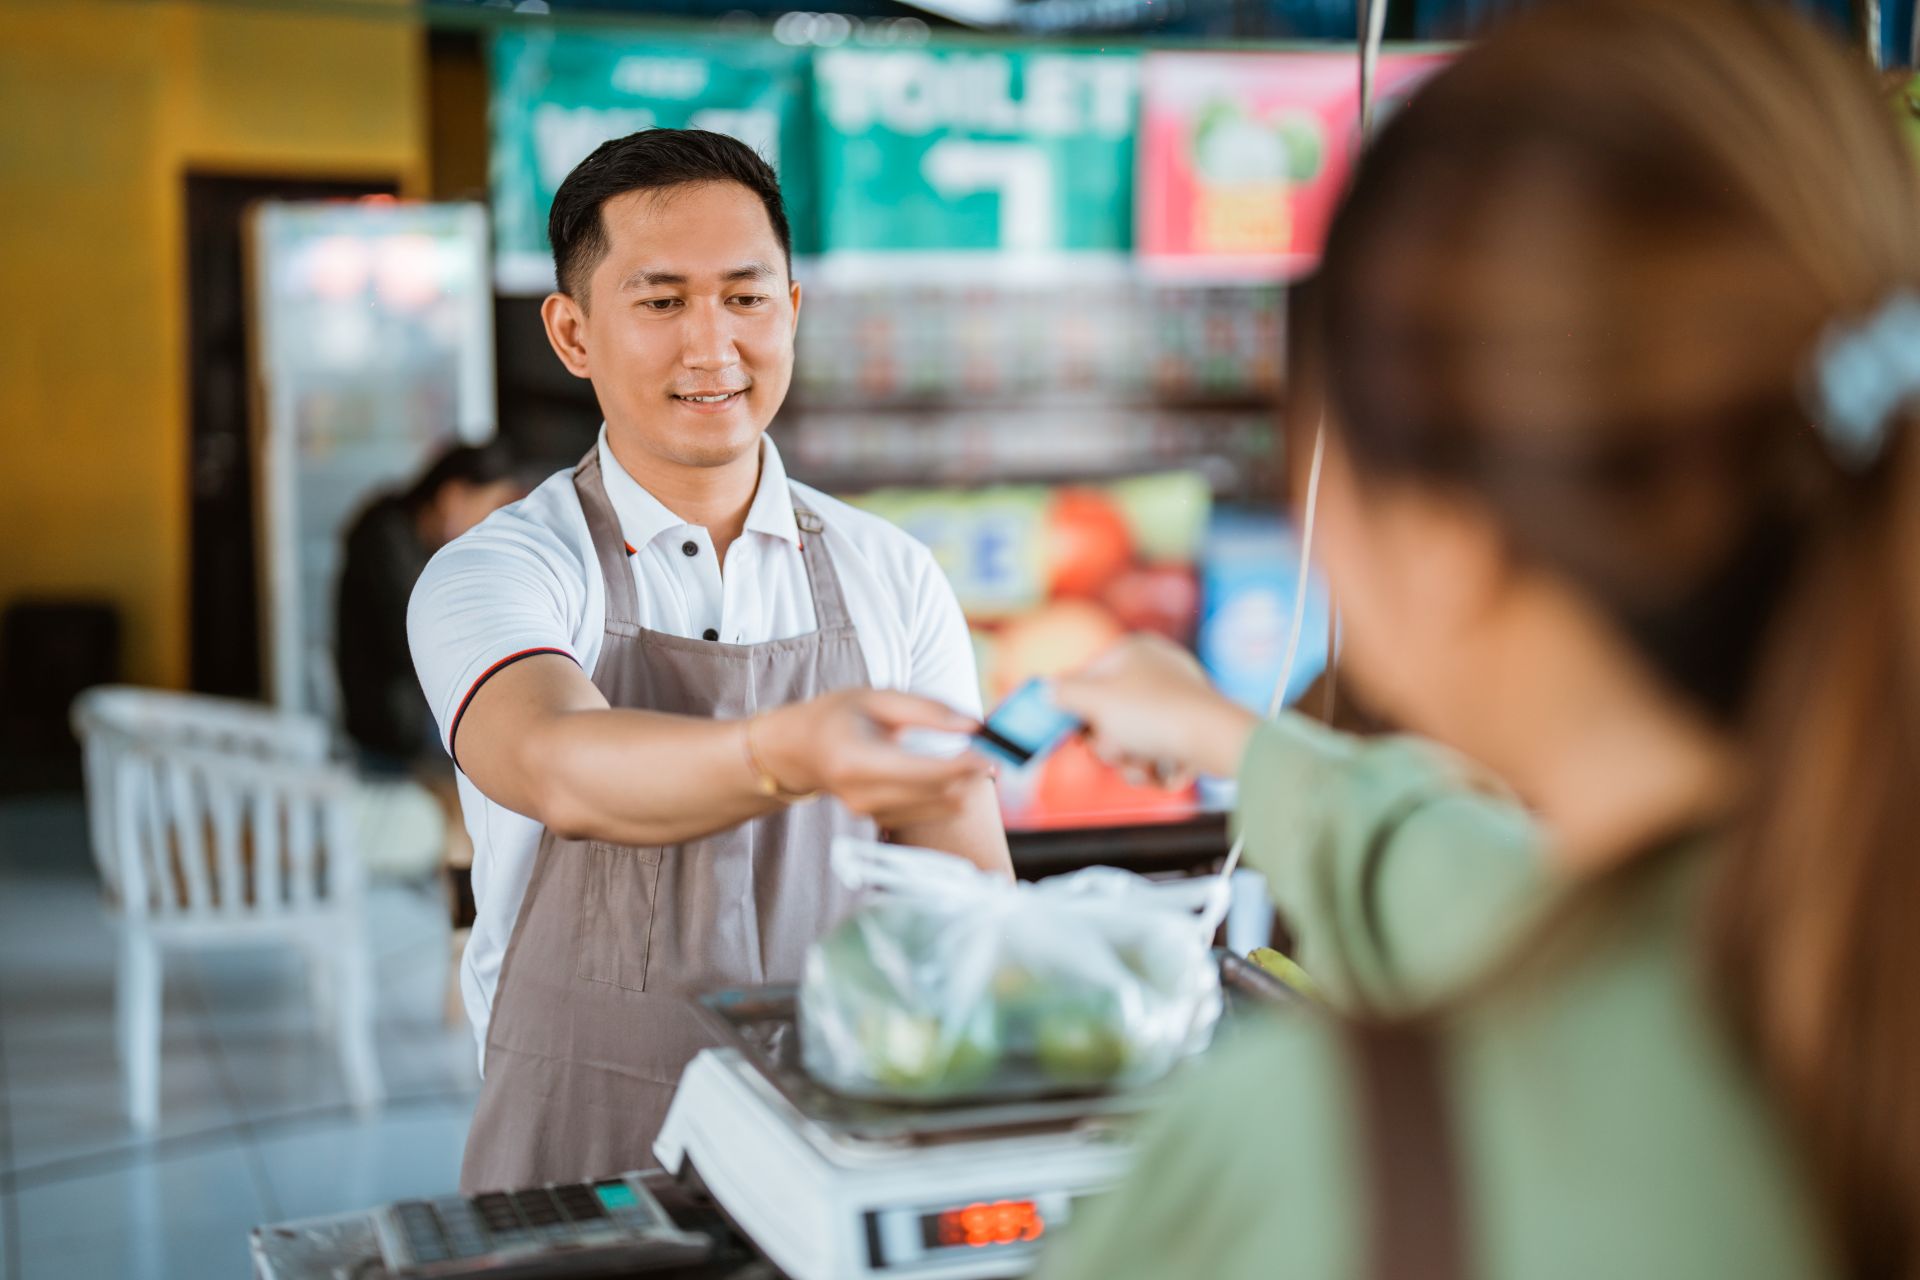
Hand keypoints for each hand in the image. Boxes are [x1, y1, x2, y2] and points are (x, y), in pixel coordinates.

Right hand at [751, 690, 992, 825]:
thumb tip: (977, 726)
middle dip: (973, 776)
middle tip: (995, 752)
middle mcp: (863, 795)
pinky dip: (949, 795)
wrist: (798, 751)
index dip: (965, 764)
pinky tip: (954, 774)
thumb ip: (928, 711)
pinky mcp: (880, 821)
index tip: (991, 750)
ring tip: (976, 760)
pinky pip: (929, 812)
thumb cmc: (839, 716)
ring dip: (965, 787)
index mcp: (858, 760)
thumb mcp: (878, 697)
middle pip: (938, 796)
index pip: (925, 773)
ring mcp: (871, 814)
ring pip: (940, 808)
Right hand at [1052, 635, 1257, 782]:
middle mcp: (1157, 670)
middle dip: (1109, 744)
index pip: (1089, 679)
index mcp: (1133, 651)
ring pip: (1134, 741)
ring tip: (1143, 765)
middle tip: (1115, 749)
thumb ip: (1063, 693)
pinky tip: (1163, 771)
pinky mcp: (1193, 730)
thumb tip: (1046, 689)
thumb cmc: (1153, 713)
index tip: (1070, 731)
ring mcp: (1178, 701)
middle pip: (1110, 715)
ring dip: (1130, 762)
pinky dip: (1157, 767)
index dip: (1076, 709)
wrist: (1215, 741)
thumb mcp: (1094, 700)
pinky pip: (1160, 752)